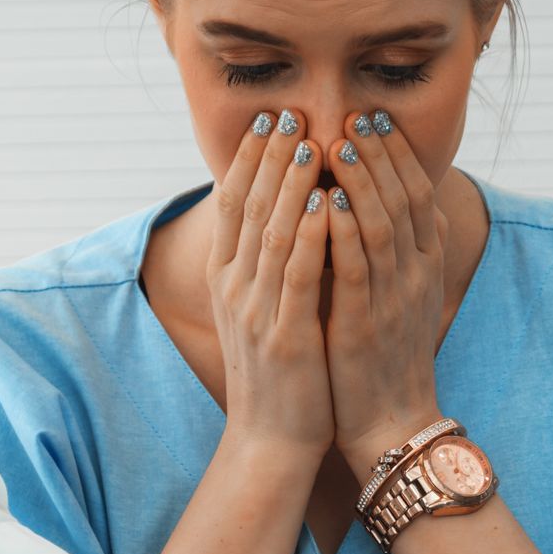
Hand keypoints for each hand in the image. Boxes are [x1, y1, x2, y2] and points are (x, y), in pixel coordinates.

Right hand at [207, 109, 333, 458]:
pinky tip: (326, 204)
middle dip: (269, 157)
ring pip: (271, 233)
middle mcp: (233, 288)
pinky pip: (297, 276)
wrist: (271, 440)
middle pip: (248, 207)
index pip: (232, 203)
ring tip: (311, 142)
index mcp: (226, 278)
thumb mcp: (262, 308)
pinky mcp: (286, 336)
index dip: (248, 158)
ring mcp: (256, 312)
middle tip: (289, 113)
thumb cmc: (278, 371)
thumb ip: (266, 260)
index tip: (269, 119)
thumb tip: (284, 209)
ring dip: (291, 184)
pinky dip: (310, 236)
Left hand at [322, 110, 450, 478]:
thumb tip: (365, 202)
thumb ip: (386, 250)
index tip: (372, 117)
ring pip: (381, 225)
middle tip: (355, 114)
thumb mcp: (394, 295)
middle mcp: (414, 275)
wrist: (389, 424)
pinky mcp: (364, 325)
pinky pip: (356, 269)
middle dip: (379, 154)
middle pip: (403, 198)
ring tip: (339, 143)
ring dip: (362, 181)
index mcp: (423, 265)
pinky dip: (343, 231)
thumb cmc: (382, 357)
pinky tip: (326, 201)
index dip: (396, 153)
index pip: (416, 194)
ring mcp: (392, 299)